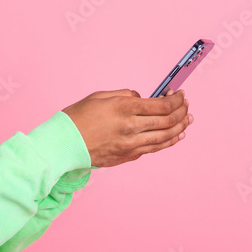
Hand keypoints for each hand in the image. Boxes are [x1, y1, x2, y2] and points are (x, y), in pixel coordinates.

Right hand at [62, 88, 191, 167]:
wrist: (62, 144)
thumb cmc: (77, 117)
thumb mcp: (100, 96)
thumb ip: (125, 95)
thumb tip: (141, 98)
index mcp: (124, 108)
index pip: (162, 105)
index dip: (176, 100)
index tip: (180, 94)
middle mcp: (131, 127)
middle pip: (168, 121)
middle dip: (182, 111)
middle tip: (186, 105)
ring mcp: (130, 145)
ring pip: (165, 137)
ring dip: (180, 127)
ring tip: (188, 120)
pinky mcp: (127, 156)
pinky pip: (154, 149)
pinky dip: (168, 142)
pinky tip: (175, 136)